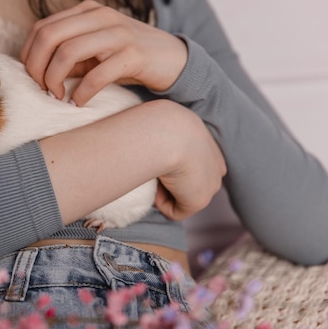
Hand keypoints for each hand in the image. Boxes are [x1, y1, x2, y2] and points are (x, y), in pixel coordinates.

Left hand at [20, 0, 187, 105]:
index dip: (29, 55)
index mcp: (86, 11)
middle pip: (49, 37)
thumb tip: (36, 71)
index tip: (33, 78)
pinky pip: (97, 75)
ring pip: (68, 52)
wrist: (173, 59)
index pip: (42, 28)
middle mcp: (100, 16)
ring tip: (58, 96)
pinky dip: (82, 92)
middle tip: (42, 89)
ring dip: (55, 79)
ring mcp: (117, 34)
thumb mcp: (95, 49)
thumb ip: (68, 53)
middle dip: (37, 67)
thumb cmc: (127, 57)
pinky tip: (79, 102)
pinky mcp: (133, 55)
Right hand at [41, 99, 225, 223]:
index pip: (191, 156)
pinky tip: (157, 182)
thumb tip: (114, 132)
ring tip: (150, 172)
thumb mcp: (145, 119)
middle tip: (146, 169)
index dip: (169, 161)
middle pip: (190, 179)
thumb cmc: (144, 121)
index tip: (148, 157)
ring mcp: (210, 178)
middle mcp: (213, 155)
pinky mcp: (200, 198)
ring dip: (164, 189)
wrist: (162, 133)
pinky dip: (162, 202)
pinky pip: (175, 210)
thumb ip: (144, 131)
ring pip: (181, 194)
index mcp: (199, 132)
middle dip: (170, 180)